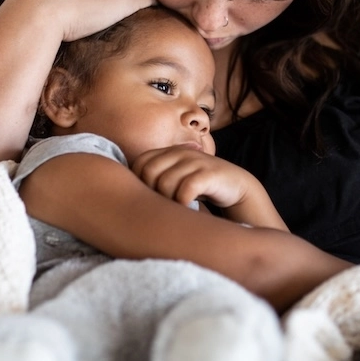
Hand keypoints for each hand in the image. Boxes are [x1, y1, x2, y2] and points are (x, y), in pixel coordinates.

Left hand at [129, 146, 259, 209]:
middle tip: (164, 206)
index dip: (140, 183)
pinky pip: (186, 189)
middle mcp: (179, 152)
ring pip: (165, 183)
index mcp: (168, 152)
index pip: (140, 164)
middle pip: (149, 173)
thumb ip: (155, 179)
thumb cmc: (198, 186)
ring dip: (169, 201)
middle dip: (152, 193)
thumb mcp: (175, 178)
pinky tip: (189, 209)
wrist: (234, 186)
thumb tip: (125, 195)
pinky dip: (183, 203)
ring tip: (177, 208)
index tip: (151, 199)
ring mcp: (195, 160)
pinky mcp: (209, 173)